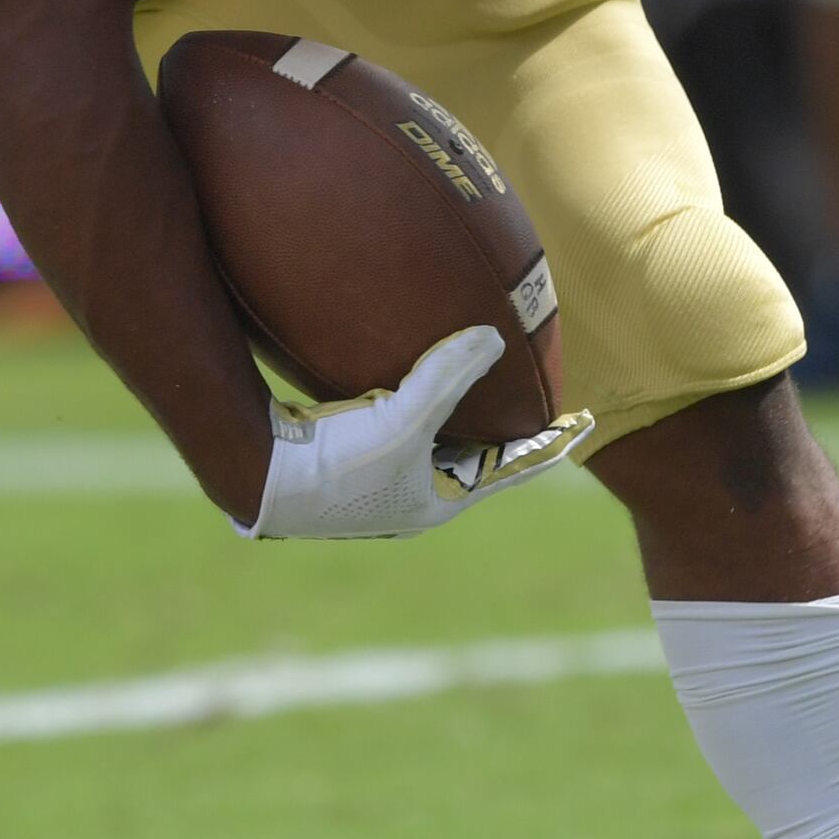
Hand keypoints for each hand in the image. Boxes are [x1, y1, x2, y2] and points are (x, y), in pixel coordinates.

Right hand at [242, 324, 598, 540]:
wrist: (255, 476)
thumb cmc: (333, 463)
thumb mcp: (402, 420)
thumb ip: (448, 378)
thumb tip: (492, 337)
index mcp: (435, 501)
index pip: (508, 469)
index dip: (546, 444)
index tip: (582, 422)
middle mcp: (409, 495)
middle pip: (473, 456)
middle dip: (502, 430)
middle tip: (533, 396)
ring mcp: (376, 479)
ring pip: (433, 440)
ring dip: (457, 415)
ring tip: (479, 384)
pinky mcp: (345, 456)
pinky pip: (396, 423)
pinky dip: (413, 400)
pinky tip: (405, 372)